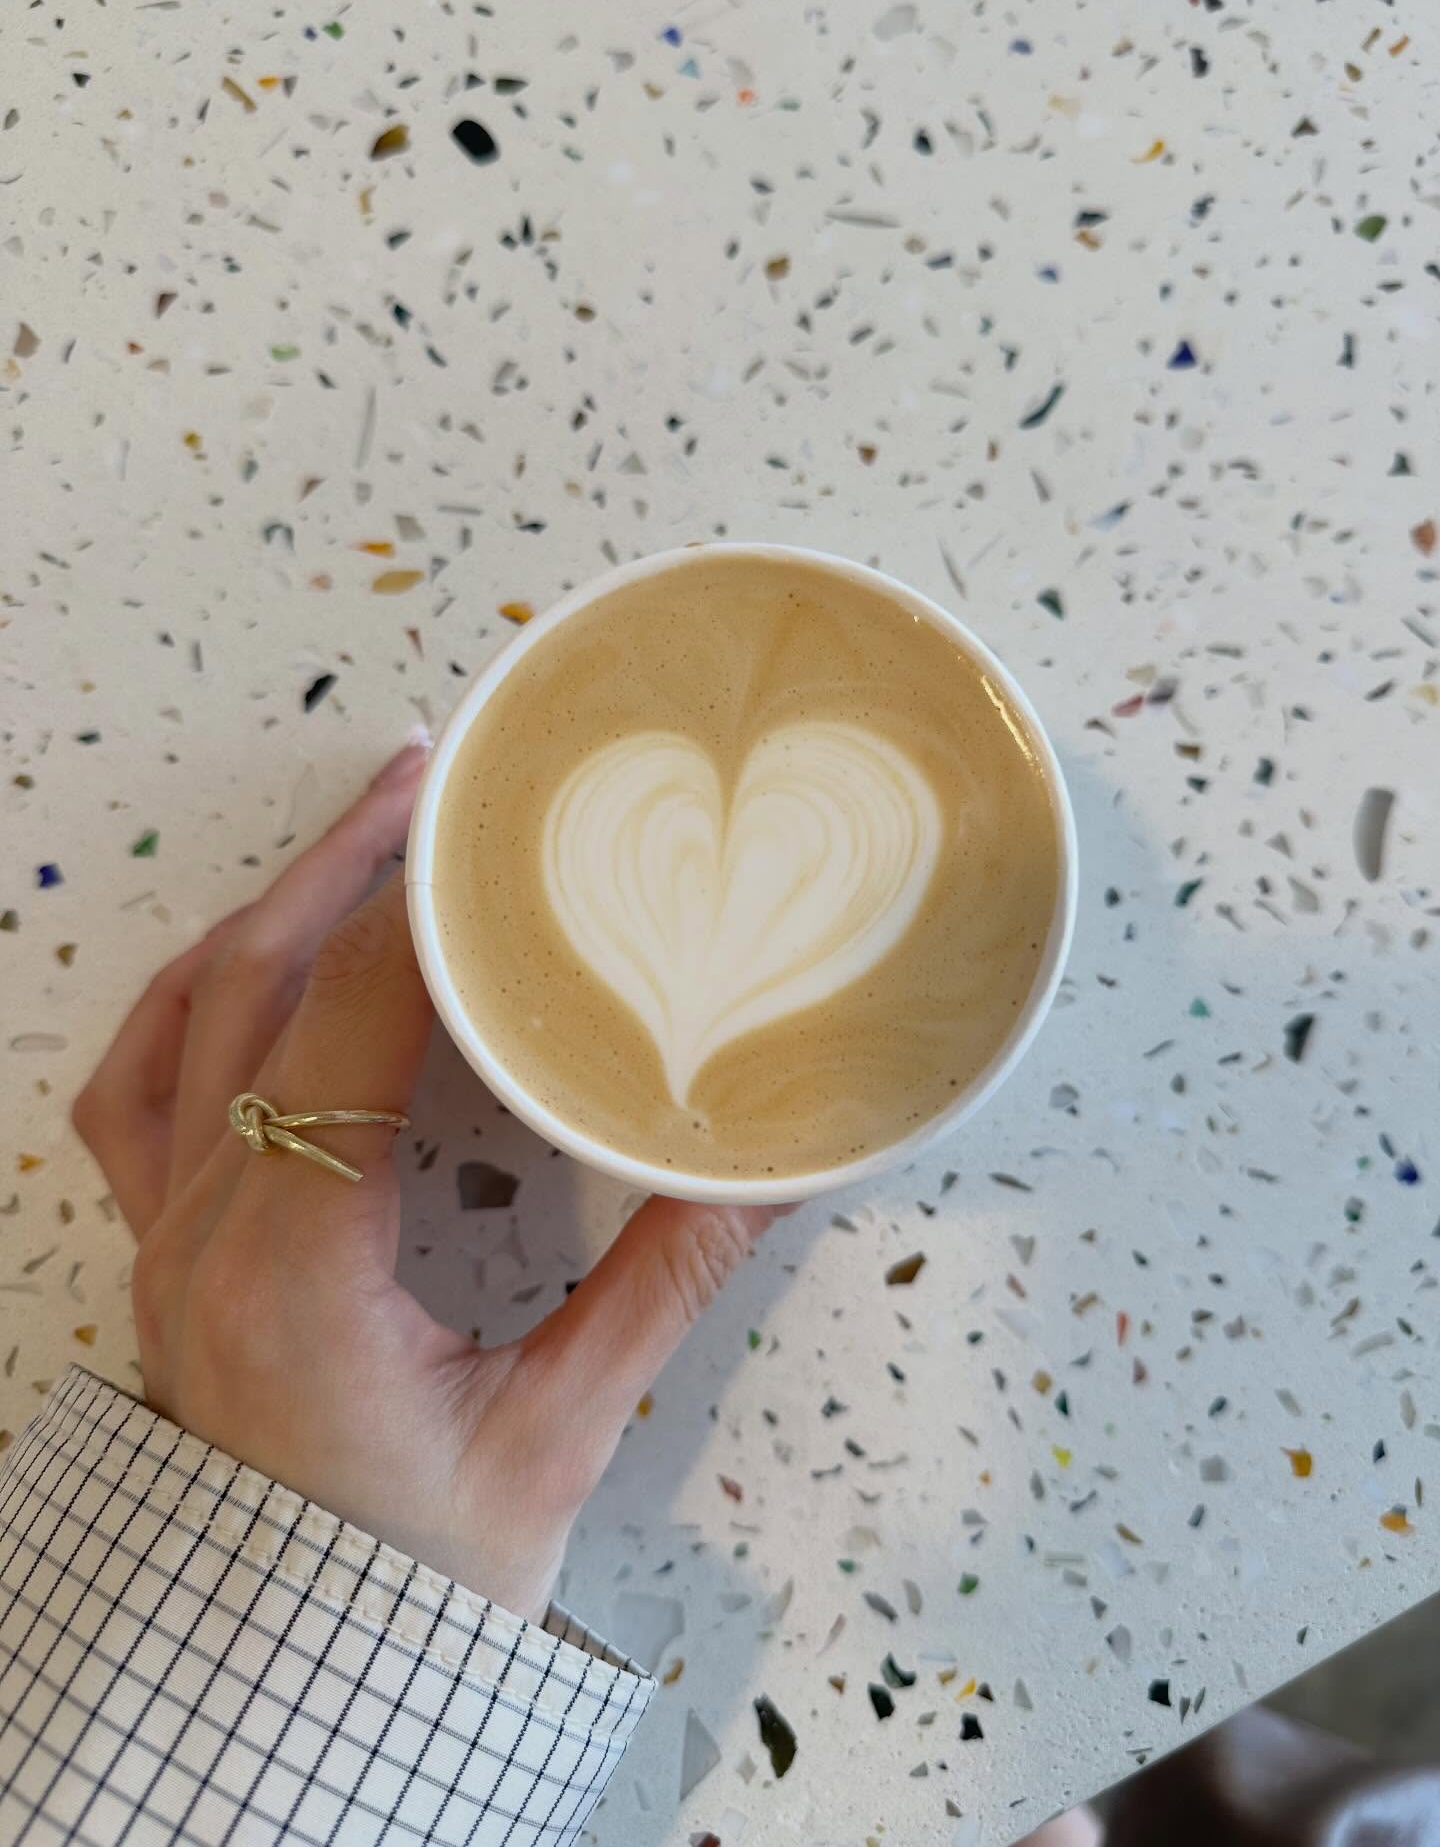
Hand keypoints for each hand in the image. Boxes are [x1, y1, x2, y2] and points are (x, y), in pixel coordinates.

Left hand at [72, 742, 793, 1622]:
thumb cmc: (412, 1578)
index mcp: (299, 1267)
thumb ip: (661, 1287)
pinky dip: (188, 999)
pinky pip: (133, 1092)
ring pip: (181, 1020)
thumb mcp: (555, 1437)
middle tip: (427, 775)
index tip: (484, 832)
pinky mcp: (161, 1255)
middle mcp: (206, 1233)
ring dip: (267, 909)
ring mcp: (163, 1240)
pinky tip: (242, 959)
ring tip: (353, 834)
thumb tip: (770, 1170)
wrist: (292, 1682)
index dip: (417, 914)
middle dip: (341, 863)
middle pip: (251, 985)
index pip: (348, 1029)